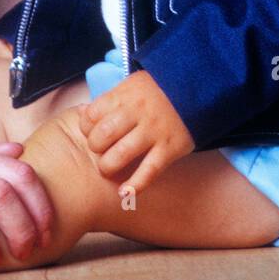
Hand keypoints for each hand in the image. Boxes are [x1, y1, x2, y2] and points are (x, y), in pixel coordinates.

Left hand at [77, 70, 193, 194]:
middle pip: (103, 136)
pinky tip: (124, 193)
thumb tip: (82, 115)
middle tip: (101, 151)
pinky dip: (135, 186)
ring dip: (108, 166)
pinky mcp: (170, 148)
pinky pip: (149, 171)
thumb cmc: (157, 89)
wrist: (196, 87)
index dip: (86, 128)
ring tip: (108, 169)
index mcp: (124, 95)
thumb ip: (109, 101)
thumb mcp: (131, 86)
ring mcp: (154, 131)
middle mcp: (137, 112)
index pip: (91, 115)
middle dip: (95, 148)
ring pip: (121, 155)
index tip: (92, 133)